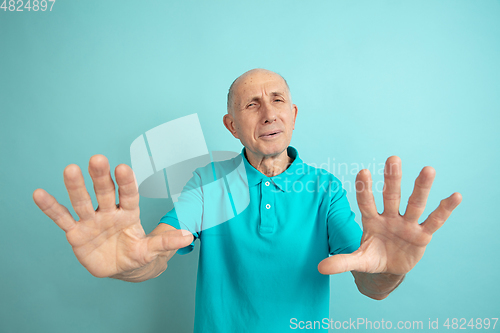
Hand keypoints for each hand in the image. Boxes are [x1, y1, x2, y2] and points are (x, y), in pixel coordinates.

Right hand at [33, 155, 192, 277]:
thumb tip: (189, 236)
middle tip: (97, 159)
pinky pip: (62, 218)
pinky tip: (39, 194)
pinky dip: (51, 208)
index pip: (128, 194)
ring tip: (70, 169)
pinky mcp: (76, 233)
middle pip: (105, 192)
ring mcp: (91, 221)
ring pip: (83, 201)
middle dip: (101, 177)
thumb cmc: (138, 254)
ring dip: (76, 187)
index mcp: (129, 213)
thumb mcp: (152, 250)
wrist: (122, 268)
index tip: (123, 167)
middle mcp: (109, 212)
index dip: (126, 182)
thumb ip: (167, 242)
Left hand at [318, 156, 461, 275]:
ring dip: (421, 187)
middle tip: (393, 158)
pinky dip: (444, 209)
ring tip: (429, 169)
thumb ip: (341, 262)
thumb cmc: (373, 257)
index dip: (364, 189)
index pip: (366, 202)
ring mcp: (407, 225)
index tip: (363, 172)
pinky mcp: (422, 235)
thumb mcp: (358, 261)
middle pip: (391, 196)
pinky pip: (434, 221)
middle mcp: (390, 217)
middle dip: (392, 179)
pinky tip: (455, 195)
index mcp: (371, 220)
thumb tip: (319, 268)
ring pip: (414, 203)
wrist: (390, 268)